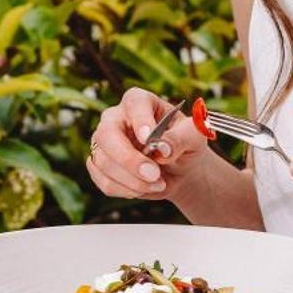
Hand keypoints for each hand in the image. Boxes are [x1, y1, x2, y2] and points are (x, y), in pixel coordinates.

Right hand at [85, 89, 214, 201]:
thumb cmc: (185, 144)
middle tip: (154, 174)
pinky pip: (105, 182)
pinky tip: (145, 188)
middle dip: (129, 159)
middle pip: (106, 134)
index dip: (140, 119)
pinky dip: (128, 191)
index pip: (134, 103)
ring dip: (133, 180)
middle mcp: (115, 118)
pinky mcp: (99, 166)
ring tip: (159, 183)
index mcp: (139, 101)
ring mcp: (103, 143)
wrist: (179, 168)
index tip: (149, 138)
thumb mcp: (194, 137)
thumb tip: (163, 148)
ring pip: (104, 162)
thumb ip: (181, 138)